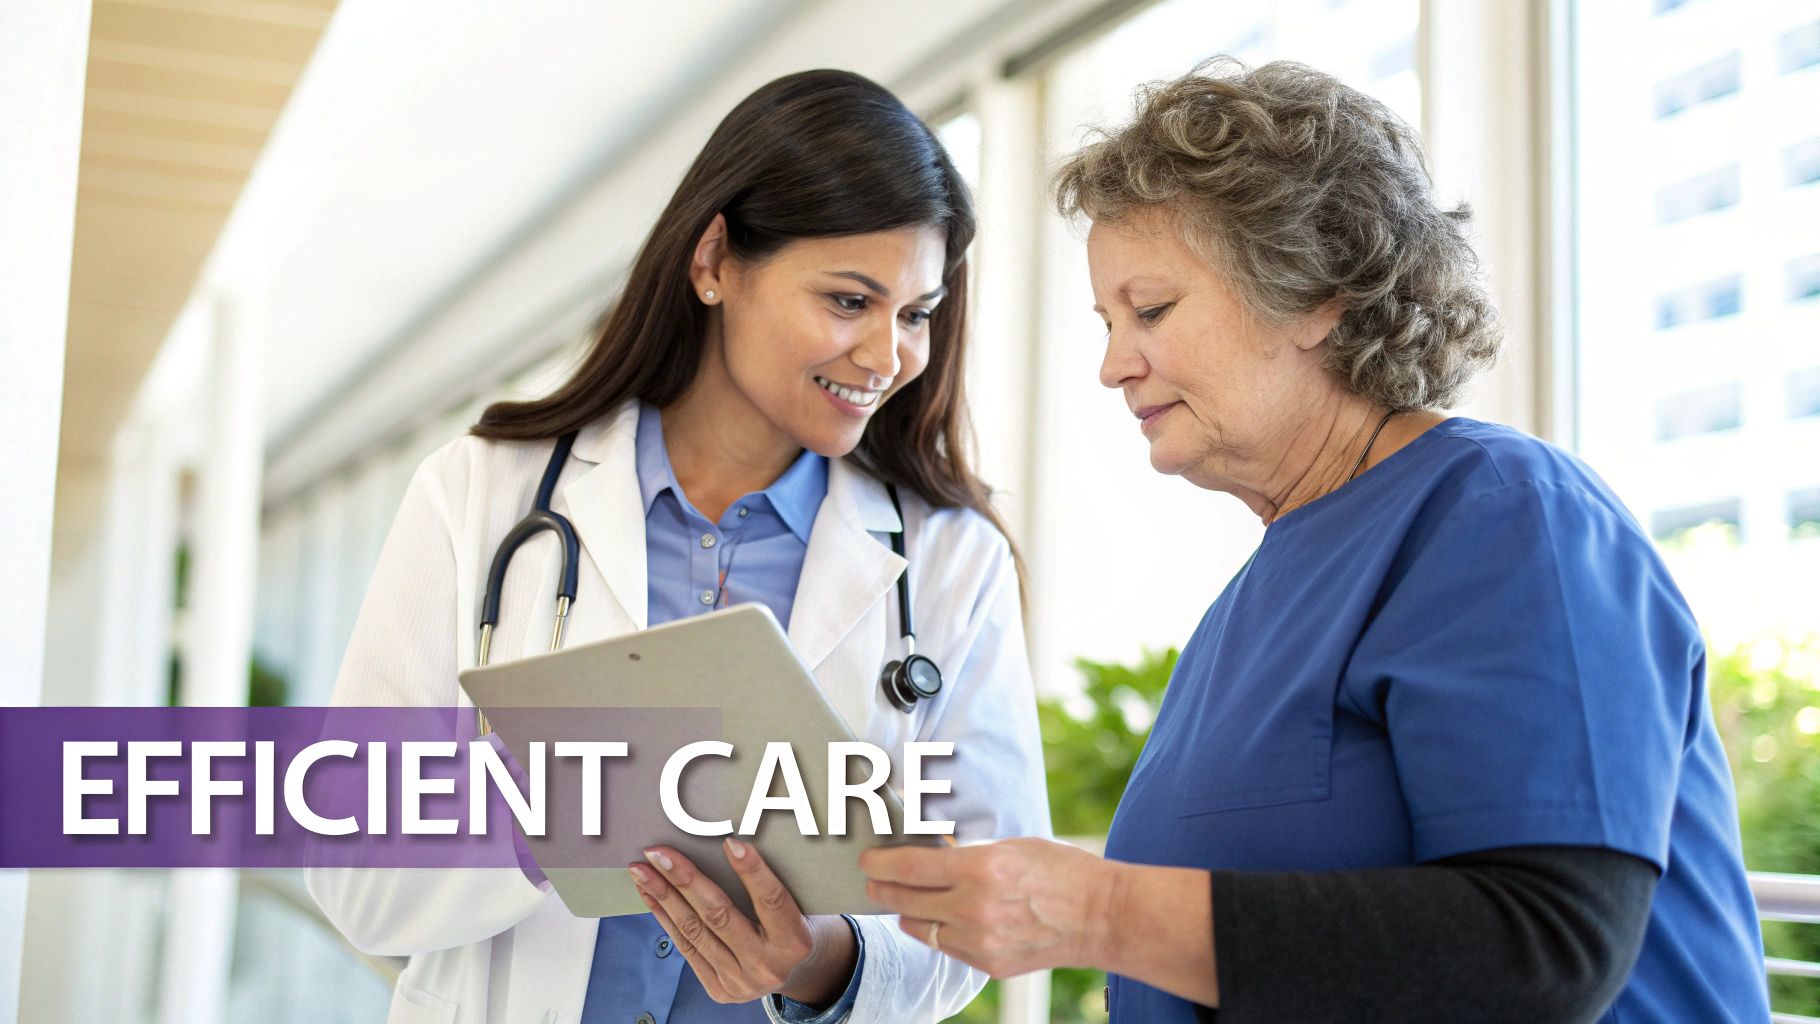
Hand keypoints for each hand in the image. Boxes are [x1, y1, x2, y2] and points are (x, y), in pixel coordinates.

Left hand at [630, 838, 856, 1005]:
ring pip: (694, 931)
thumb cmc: (789, 925)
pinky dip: (665, 918)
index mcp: (794, 940)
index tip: (729, 842)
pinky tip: (651, 895)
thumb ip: (768, 886)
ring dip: (664, 896)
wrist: (792, 971)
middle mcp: (767, 964)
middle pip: (719, 915)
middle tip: (659, 853)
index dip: (752, 871)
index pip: (772, 900)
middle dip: (684, 879)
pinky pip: (686, 948)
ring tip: (642, 871)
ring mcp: (741, 981)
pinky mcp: (719, 989)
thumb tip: (727, 845)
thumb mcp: (796, 906)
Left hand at [859, 838, 1118, 977]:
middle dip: (883, 887)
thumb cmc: (1060, 870)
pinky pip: (945, 946)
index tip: (867, 860)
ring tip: (904, 898)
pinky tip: (939, 918)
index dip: (880, 862)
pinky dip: (937, 931)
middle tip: (873, 879)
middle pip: (905, 899)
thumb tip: (929, 852)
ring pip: (920, 926)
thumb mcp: (1010, 846)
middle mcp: (974, 908)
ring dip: (908, 911)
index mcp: (980, 868)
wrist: (1100, 916)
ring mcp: (980, 941)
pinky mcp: (988, 964)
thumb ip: (966, 854)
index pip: (909, 867)